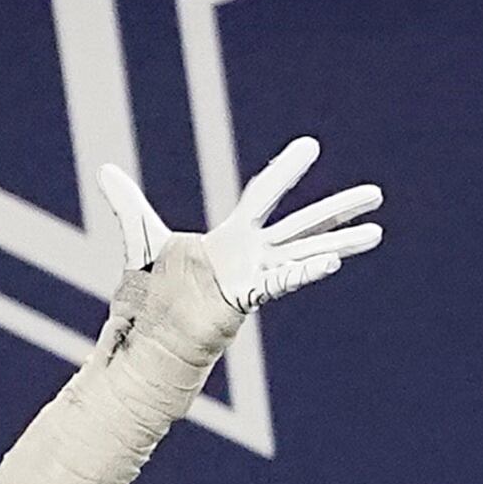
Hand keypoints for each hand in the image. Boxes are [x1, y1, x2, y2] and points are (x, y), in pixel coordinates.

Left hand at [99, 135, 381, 327]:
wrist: (151, 338)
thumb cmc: (154, 294)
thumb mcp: (141, 238)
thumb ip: (128, 205)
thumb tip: (105, 170)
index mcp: (232, 237)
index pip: (264, 194)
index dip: (286, 170)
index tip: (311, 145)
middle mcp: (252, 255)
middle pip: (302, 224)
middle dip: (338, 208)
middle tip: (377, 193)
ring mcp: (254, 278)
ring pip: (306, 253)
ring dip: (340, 243)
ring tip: (377, 233)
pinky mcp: (245, 299)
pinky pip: (280, 282)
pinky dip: (304, 270)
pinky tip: (332, 261)